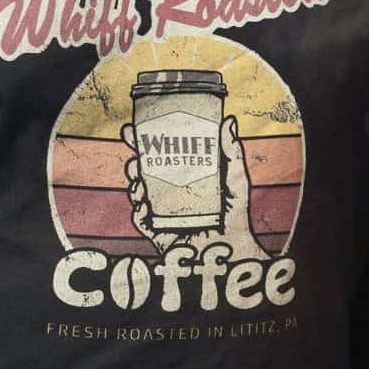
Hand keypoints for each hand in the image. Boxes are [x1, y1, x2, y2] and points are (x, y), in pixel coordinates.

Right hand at [123, 114, 266, 263]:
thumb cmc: (235, 213)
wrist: (229, 248)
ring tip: (139, 179)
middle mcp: (168, 190)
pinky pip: (140, 217)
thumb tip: (228, 120)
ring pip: (137, 191)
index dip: (143, 141)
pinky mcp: (155, 229)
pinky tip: (144, 203)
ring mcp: (160, 210)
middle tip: (136, 157)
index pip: (159, 154)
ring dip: (134, 183)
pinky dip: (139, 209)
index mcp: (182, 174)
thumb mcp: (235, 177)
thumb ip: (230, 151)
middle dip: (134, 162)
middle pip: (142, 171)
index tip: (133, 129)